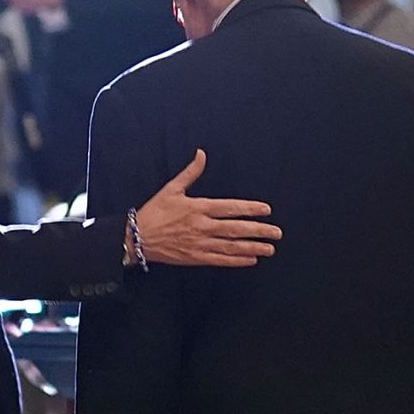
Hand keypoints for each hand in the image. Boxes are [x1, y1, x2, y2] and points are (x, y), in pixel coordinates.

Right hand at [130, 149, 278, 266]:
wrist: (137, 238)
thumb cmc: (154, 212)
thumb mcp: (171, 188)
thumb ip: (191, 172)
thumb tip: (201, 153)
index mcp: (198, 207)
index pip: (230, 208)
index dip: (250, 209)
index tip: (266, 210)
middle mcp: (202, 226)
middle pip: (235, 229)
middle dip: (258, 231)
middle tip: (277, 233)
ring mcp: (199, 244)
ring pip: (231, 247)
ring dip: (252, 248)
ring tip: (270, 249)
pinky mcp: (195, 258)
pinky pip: (220, 260)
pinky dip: (236, 260)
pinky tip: (251, 260)